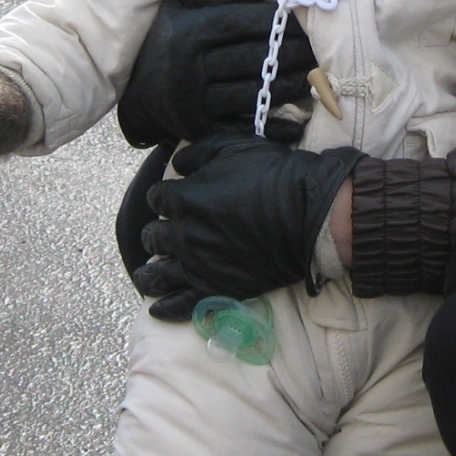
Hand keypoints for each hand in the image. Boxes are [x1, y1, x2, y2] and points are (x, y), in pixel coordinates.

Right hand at [115, 0, 319, 147]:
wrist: (137, 94)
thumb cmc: (168, 39)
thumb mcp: (181, 6)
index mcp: (187, 32)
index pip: (243, 22)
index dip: (277, 22)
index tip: (301, 20)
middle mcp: (188, 68)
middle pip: (254, 58)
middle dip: (293, 53)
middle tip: (317, 50)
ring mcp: (193, 102)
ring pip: (254, 92)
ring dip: (290, 86)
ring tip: (312, 76)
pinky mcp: (199, 129)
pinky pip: (243, 126)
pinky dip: (273, 127)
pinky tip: (296, 123)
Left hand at [131, 135, 363, 319]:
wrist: (308, 214)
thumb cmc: (274, 175)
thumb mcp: (234, 146)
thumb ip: (198, 153)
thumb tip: (177, 163)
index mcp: (185, 198)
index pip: (157, 199)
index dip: (164, 198)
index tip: (172, 200)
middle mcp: (184, 233)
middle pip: (153, 236)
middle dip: (156, 232)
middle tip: (165, 234)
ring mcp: (198, 264)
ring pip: (157, 273)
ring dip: (149, 272)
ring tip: (146, 275)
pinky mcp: (216, 289)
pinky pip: (181, 305)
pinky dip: (165, 308)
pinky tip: (156, 309)